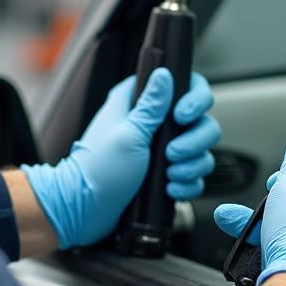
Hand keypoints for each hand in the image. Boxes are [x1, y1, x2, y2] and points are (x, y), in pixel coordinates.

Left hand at [22, 69, 220, 249]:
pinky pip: (193, 175)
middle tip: (172, 154)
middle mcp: (152, 123)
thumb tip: (164, 74)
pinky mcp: (166, 175)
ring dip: (192, 165)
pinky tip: (171, 189)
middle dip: (194, 140)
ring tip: (171, 176)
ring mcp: (161, 150)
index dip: (192, 97)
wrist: (86, 211)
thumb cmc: (99, 169)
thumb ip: (151, 105)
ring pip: (200, 149)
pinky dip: (187, 183)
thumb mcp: (128, 133)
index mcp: (137, 103)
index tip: (183, 116)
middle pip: (199, 120)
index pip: (181, 83)